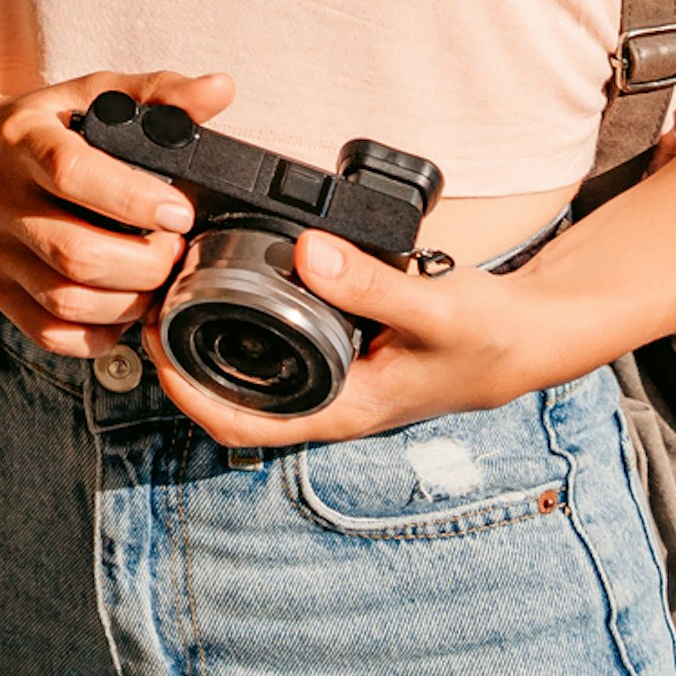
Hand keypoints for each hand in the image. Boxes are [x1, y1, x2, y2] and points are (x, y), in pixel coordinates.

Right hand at [0, 72, 230, 358]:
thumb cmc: (35, 128)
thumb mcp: (87, 94)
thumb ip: (156, 92)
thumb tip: (220, 90)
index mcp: (21, 142)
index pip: (73, 174)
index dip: (134, 199)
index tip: (180, 211)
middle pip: (75, 253)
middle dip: (145, 263)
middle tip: (174, 248)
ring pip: (66, 301)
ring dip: (129, 301)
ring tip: (154, 277)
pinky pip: (51, 334)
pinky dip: (99, 333)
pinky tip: (121, 305)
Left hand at [149, 232, 592, 446]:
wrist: (526, 334)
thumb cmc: (487, 335)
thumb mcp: (436, 310)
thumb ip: (374, 283)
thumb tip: (306, 251)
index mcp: (340, 410)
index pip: (239, 425)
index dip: (185, 392)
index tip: (154, 344)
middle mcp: (326, 401)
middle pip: (229, 401)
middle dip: (180, 361)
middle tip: (149, 302)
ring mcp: (330, 378)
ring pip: (249, 373)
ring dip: (206, 340)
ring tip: (171, 286)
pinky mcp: (337, 351)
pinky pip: (275, 345)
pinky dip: (242, 319)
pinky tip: (225, 280)